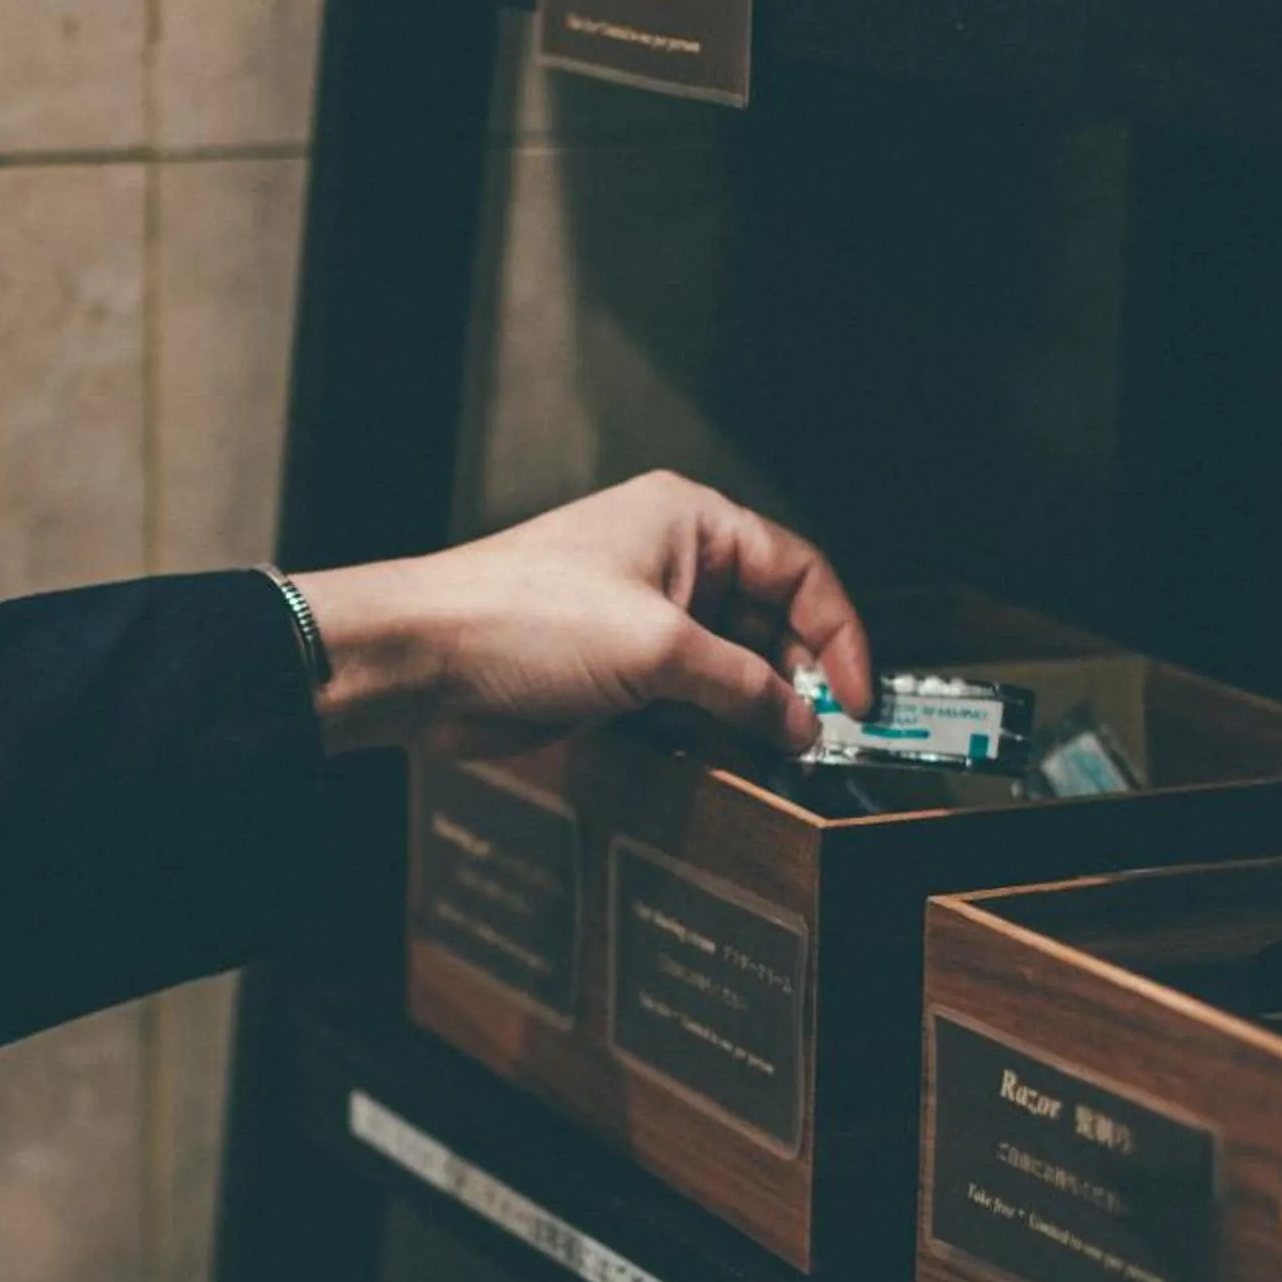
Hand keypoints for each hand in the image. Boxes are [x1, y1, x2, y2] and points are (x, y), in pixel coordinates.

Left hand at [294, 470, 869, 758]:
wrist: (425, 660)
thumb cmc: (522, 617)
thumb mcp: (657, 650)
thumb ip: (741, 687)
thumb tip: (799, 723)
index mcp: (689, 523)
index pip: (798, 571)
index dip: (837, 635)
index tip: (856, 698)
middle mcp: (670, 563)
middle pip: (768, 623)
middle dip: (795, 680)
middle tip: (822, 738)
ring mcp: (640, 618)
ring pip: (727, 668)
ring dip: (752, 712)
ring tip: (778, 755)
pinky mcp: (613, 670)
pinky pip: (684, 699)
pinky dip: (708, 728)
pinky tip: (722, 758)